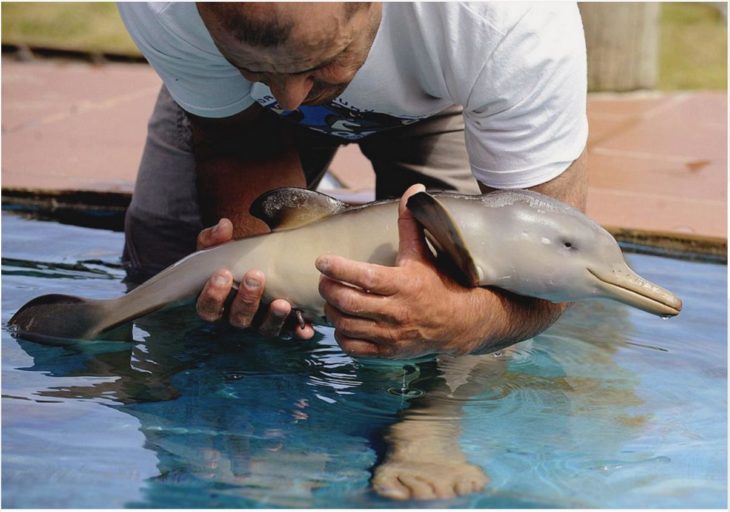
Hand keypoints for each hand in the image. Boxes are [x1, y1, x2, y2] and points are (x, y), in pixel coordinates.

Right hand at [195, 218, 314, 338]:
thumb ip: (216, 238)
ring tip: (282, 303)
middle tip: (256, 276)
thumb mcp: (220, 247)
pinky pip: (291, 332)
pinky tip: (305, 328)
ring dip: (273, 318)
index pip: (208, 307)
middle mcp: (238, 316)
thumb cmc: (235, 258)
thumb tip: (224, 226)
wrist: (261, 262)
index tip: (223, 273)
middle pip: (237, 318)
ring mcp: (262, 322)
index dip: (213, 294)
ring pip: (264, 329)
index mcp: (218, 302)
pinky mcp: (284, 324)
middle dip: (246, 298)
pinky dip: (298, 331)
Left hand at [316, 184, 494, 358]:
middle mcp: (396, 311)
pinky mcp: (388, 352)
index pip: (364, 277)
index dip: (338, 268)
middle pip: (349, 302)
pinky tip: (343, 321)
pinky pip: (353, 348)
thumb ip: (411, 222)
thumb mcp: (422, 253)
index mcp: (403, 284)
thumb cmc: (436, 282)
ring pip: (347, 325)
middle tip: (324, 279)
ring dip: (332, 311)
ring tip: (331, 298)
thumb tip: (414, 190)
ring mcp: (391, 335)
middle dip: (328, 289)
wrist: (458, 322)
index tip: (322, 261)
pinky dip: (341, 335)